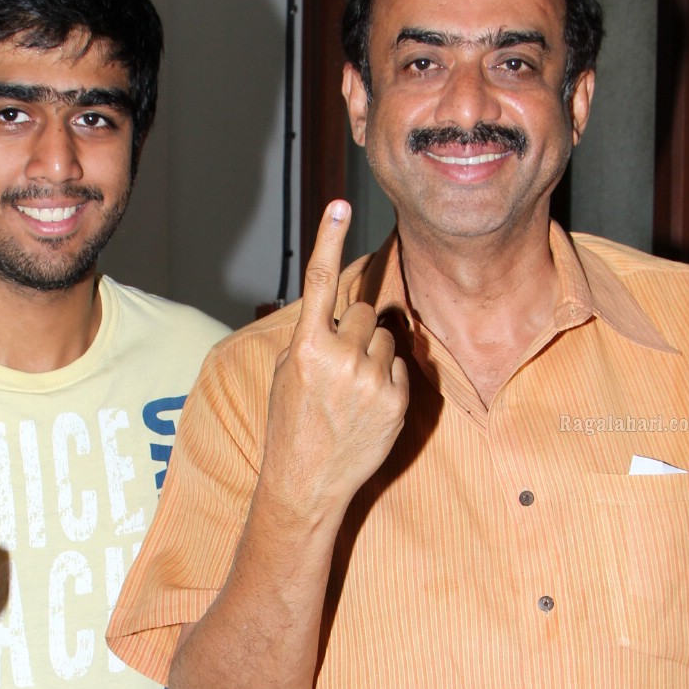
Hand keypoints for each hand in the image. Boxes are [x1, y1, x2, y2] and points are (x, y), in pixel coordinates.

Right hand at [262, 200, 408, 523]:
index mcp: (306, 348)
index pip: (321, 281)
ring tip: (350, 391)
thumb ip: (312, 336)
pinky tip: (366, 407)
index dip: (329, 239)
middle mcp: (342, 359)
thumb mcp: (287, 374)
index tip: (340, 204)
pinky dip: (387, 380)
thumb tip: (339, 308)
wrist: (307, 484)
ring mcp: (372, 381)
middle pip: (363, 312)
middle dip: (353, 329)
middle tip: (337, 365)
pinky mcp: (397, 401)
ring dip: (372, 355)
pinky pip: (400, 367)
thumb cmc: (292, 425)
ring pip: (385, 338)